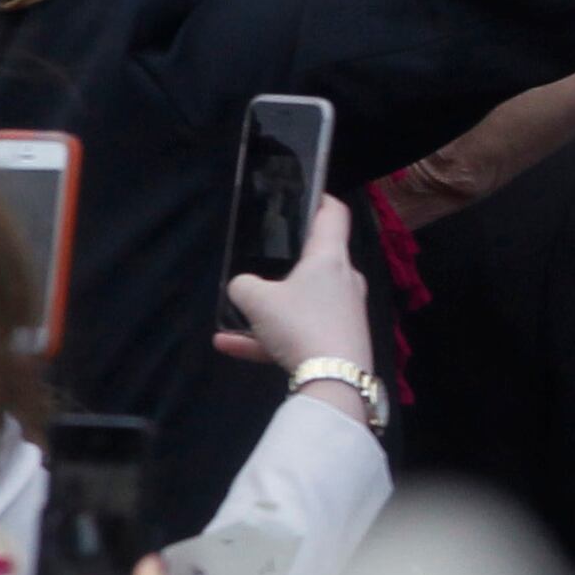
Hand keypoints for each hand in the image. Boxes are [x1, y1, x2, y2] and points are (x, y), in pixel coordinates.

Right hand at [210, 194, 371, 387]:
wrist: (334, 381)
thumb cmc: (300, 325)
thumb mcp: (256, 300)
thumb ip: (242, 286)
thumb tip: (244, 288)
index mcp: (330, 258)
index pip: (333, 215)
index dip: (321, 199)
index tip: (308, 194)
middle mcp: (344, 280)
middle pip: (316, 261)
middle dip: (287, 262)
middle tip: (262, 258)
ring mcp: (344, 312)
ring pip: (300, 303)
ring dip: (267, 311)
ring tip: (232, 320)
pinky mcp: (339, 341)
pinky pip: (298, 333)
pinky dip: (268, 338)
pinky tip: (229, 346)